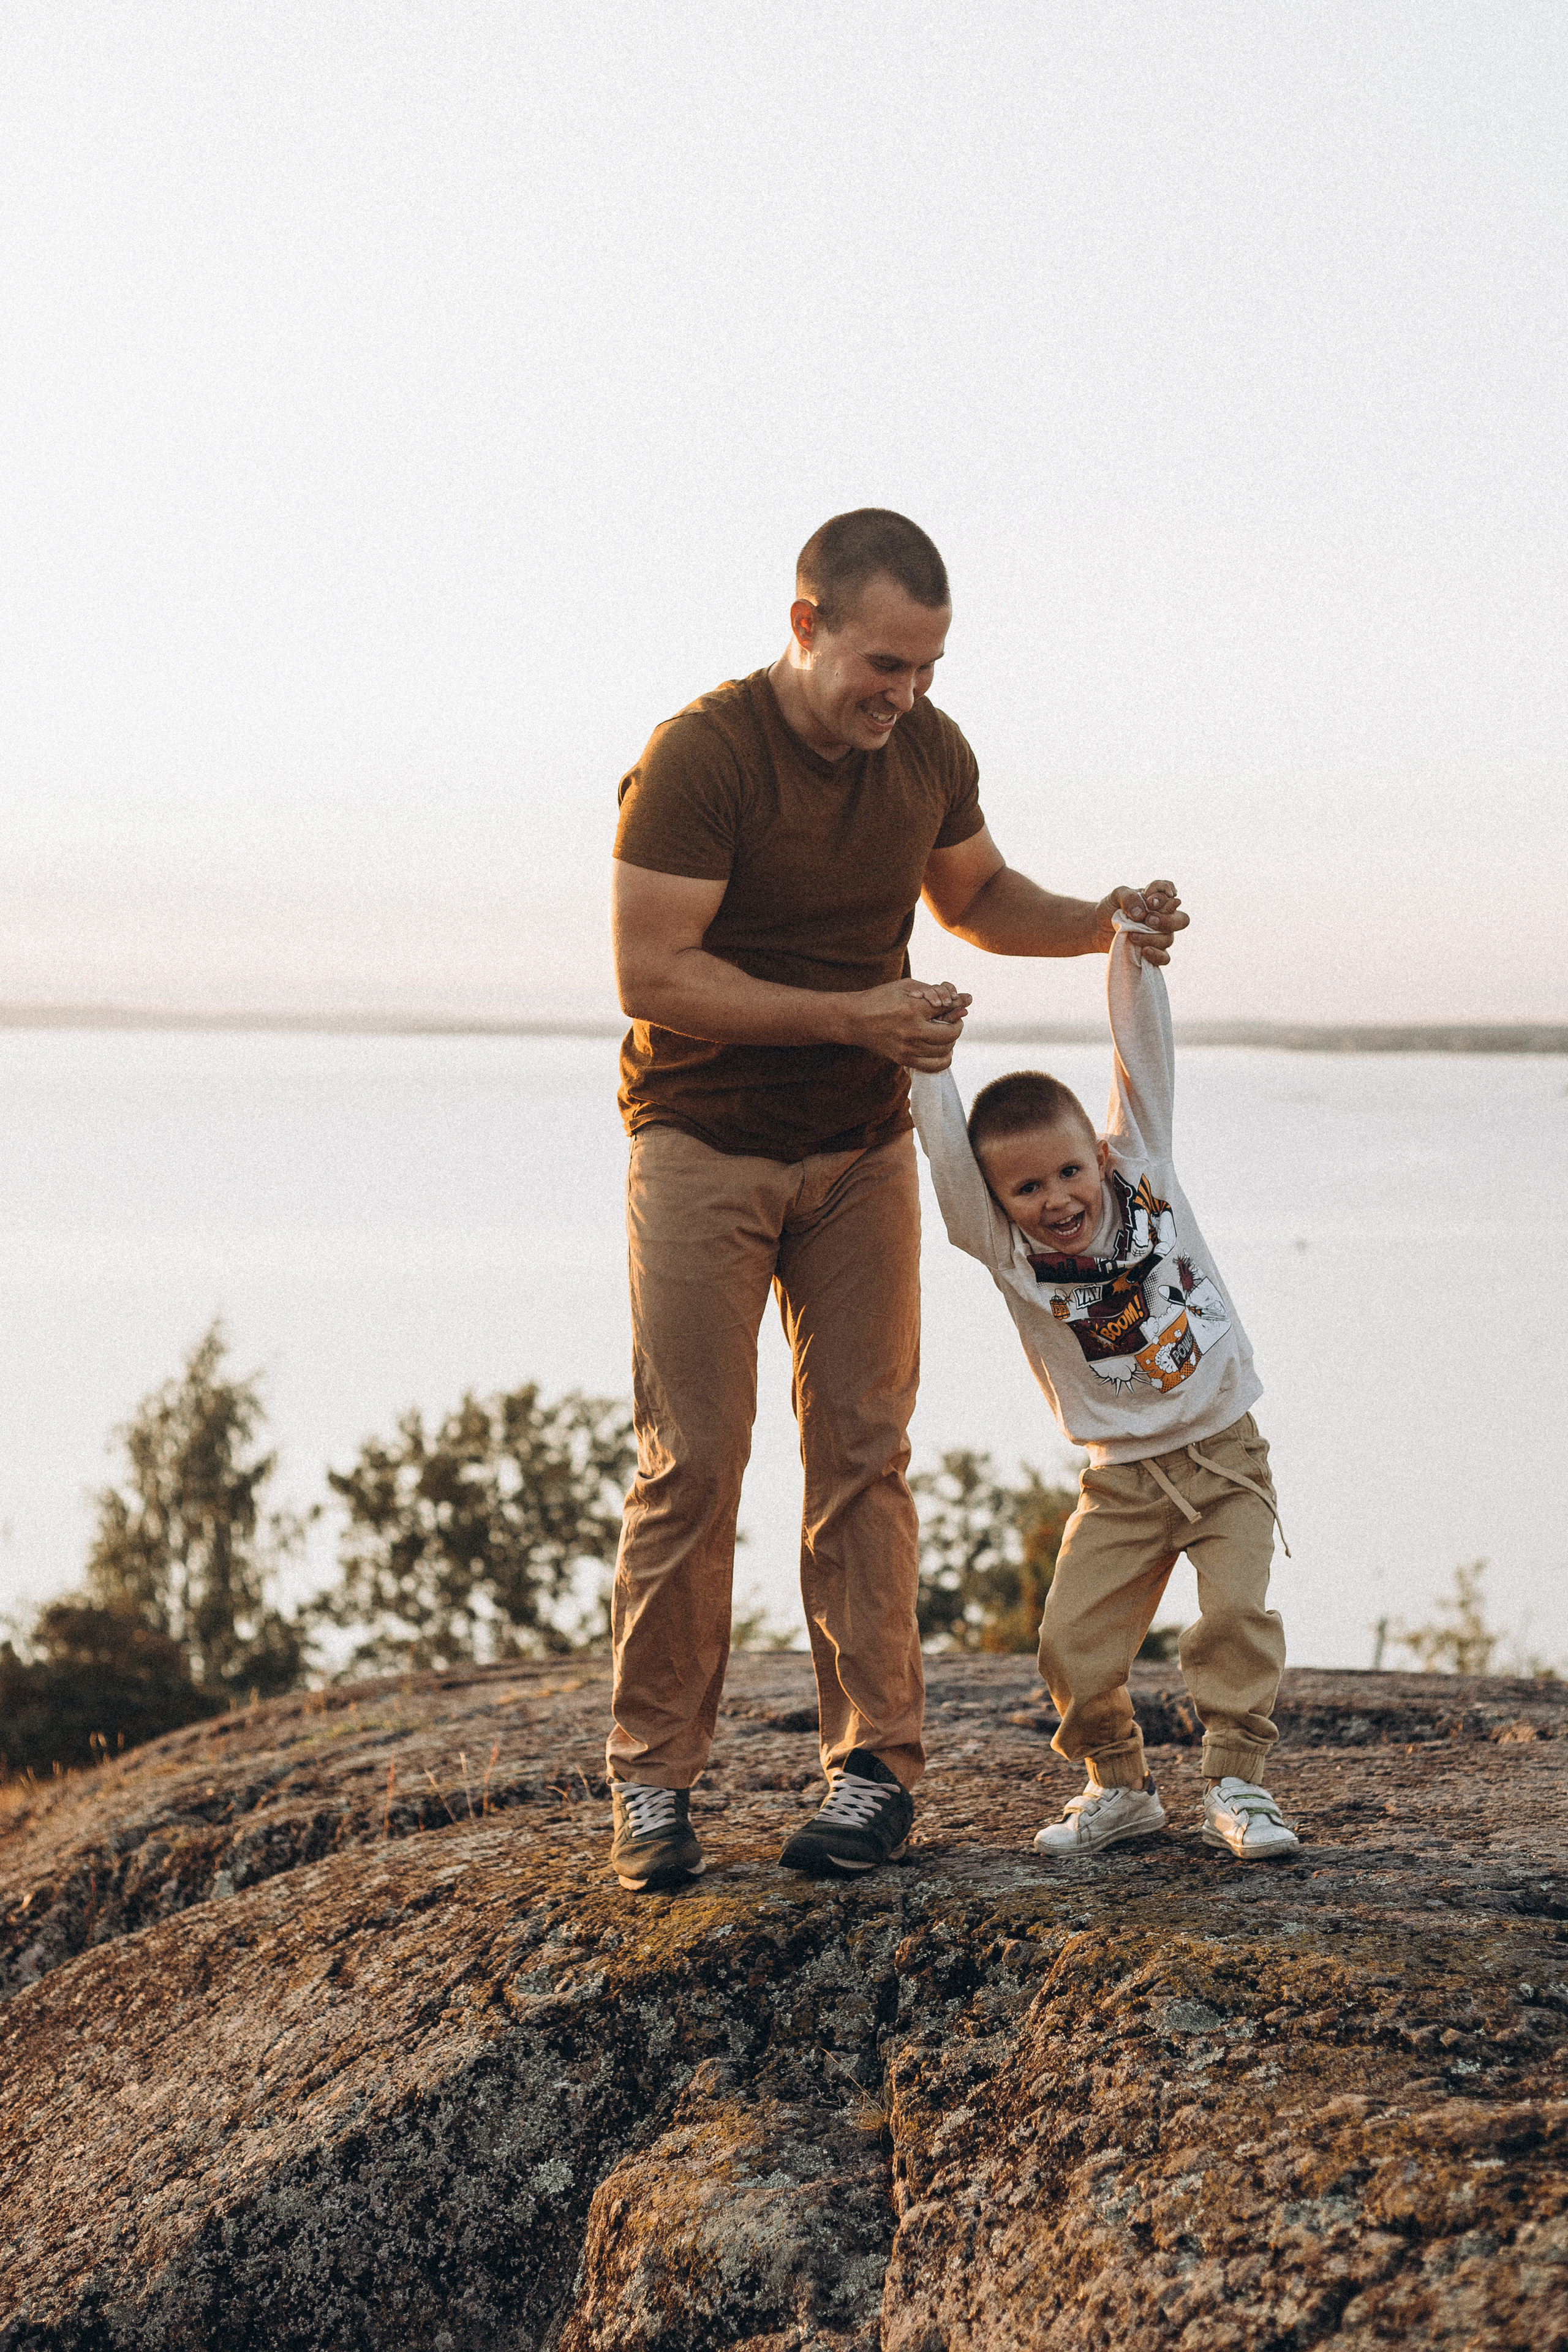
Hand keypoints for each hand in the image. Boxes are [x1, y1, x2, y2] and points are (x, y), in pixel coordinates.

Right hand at [836, 979, 971, 1070]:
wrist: (854, 1019)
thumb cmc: (881, 999)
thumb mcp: (906, 986)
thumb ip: (934, 991)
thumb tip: (964, 999)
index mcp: (912, 1008)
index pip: (948, 1008)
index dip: (958, 1006)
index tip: (961, 1006)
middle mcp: (911, 1031)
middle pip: (951, 1033)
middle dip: (957, 1025)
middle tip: (953, 1020)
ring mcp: (907, 1048)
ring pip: (945, 1051)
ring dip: (951, 1041)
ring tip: (946, 1034)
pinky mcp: (903, 1060)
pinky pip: (934, 1066)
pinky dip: (944, 1059)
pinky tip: (941, 1049)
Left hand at [1091, 879, 1187, 964]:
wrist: (1098, 926)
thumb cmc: (1111, 907)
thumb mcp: (1117, 895)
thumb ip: (1129, 898)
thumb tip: (1141, 914)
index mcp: (1158, 899)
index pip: (1171, 895)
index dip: (1163, 899)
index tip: (1149, 901)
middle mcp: (1164, 917)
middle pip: (1182, 920)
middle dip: (1167, 921)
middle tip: (1148, 920)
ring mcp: (1160, 936)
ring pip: (1168, 939)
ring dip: (1151, 938)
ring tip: (1132, 935)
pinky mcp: (1153, 952)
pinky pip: (1164, 958)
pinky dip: (1156, 955)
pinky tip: (1144, 951)